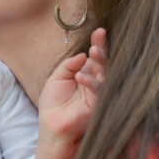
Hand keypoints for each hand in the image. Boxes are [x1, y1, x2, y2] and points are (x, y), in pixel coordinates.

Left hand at [38, 27, 107, 145]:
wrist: (52, 127)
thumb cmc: (53, 104)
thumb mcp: (56, 78)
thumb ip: (68, 65)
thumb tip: (82, 54)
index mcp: (85, 74)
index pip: (94, 57)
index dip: (97, 44)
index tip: (99, 32)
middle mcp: (94, 82)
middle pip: (103, 62)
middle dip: (102, 49)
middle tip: (100, 37)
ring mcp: (98, 93)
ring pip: (106, 74)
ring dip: (101, 62)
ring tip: (94, 52)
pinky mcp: (98, 105)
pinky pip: (99, 91)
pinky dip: (91, 82)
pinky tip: (81, 76)